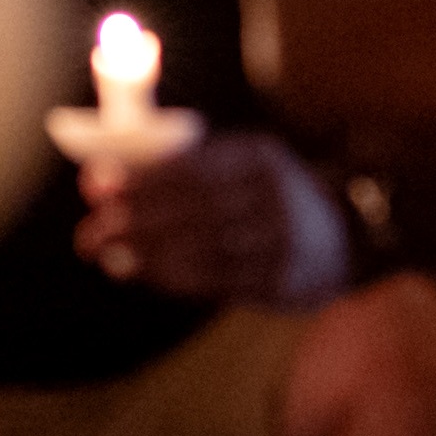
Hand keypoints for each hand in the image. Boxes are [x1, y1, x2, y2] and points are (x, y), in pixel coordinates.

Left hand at [77, 128, 351, 306]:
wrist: (345, 234)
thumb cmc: (269, 193)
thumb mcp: (237, 163)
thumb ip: (178, 166)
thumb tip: (99, 176)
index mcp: (259, 155)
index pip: (191, 167)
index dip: (140, 179)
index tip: (97, 187)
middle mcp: (273, 196)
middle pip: (191, 209)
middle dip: (133, 220)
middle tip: (90, 233)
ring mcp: (280, 241)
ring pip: (200, 248)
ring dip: (146, 253)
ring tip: (106, 254)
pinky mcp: (280, 279)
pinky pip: (217, 280)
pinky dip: (173, 276)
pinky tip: (144, 272)